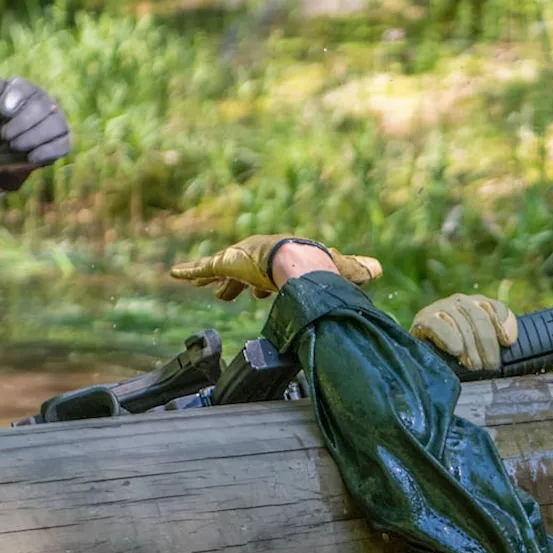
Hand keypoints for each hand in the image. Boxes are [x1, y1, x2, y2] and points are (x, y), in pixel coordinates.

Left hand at [0, 73, 70, 190]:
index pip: (23, 88)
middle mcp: (46, 102)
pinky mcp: (64, 142)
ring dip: (32, 138)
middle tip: (4, 136)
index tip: (4, 112)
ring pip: (54, 126)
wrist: (5, 148)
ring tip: (14, 146)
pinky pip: (61, 145)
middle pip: (41, 107)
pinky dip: (46, 152)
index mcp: (25, 89)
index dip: (14, 98)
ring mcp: (59, 121)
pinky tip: (31, 157)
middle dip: (21, 123)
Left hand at [170, 235, 382, 300]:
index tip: (262, 294)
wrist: (301, 263)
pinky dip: (189, 272)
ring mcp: (241, 260)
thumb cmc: (320, 266)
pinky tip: (174, 273)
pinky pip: (203, 268)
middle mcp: (260, 257)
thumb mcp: (343, 269)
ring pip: (224, 272)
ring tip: (209, 291)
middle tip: (231, 295)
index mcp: (283, 260)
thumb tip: (378, 269)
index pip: (271, 273)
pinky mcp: (226, 263)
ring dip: (216, 281)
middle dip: (239, 284)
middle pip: (246, 273)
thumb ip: (357, 269)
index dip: (266, 284)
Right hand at [411, 294, 518, 371]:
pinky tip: (456, 350)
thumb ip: (496, 340)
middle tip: (491, 366)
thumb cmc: (457, 354)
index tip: (507, 343)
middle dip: (488, 344)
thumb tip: (508, 340)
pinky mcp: (424, 318)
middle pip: (480, 318)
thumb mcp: (479, 347)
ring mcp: (441, 307)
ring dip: (470, 347)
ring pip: (461, 323)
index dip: (504, 323)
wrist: (421, 354)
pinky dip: (449, 337)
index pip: (496, 307)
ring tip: (475, 366)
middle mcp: (460, 301)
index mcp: (477, 304)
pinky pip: (438, 324)